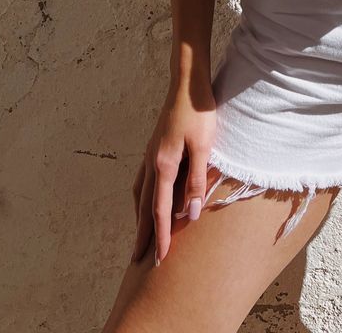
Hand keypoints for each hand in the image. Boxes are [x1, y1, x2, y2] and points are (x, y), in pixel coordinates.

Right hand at [131, 78, 216, 266]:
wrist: (188, 82)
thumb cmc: (199, 112)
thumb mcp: (204, 146)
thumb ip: (196, 181)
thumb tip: (189, 215)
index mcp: (164, 164)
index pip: (160, 210)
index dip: (161, 235)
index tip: (159, 259)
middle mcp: (152, 162)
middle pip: (144, 206)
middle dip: (143, 234)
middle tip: (137, 260)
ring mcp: (150, 153)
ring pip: (140, 193)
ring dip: (139, 217)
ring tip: (139, 235)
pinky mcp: (154, 146)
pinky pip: (142, 180)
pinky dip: (141, 197)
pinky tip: (146, 199)